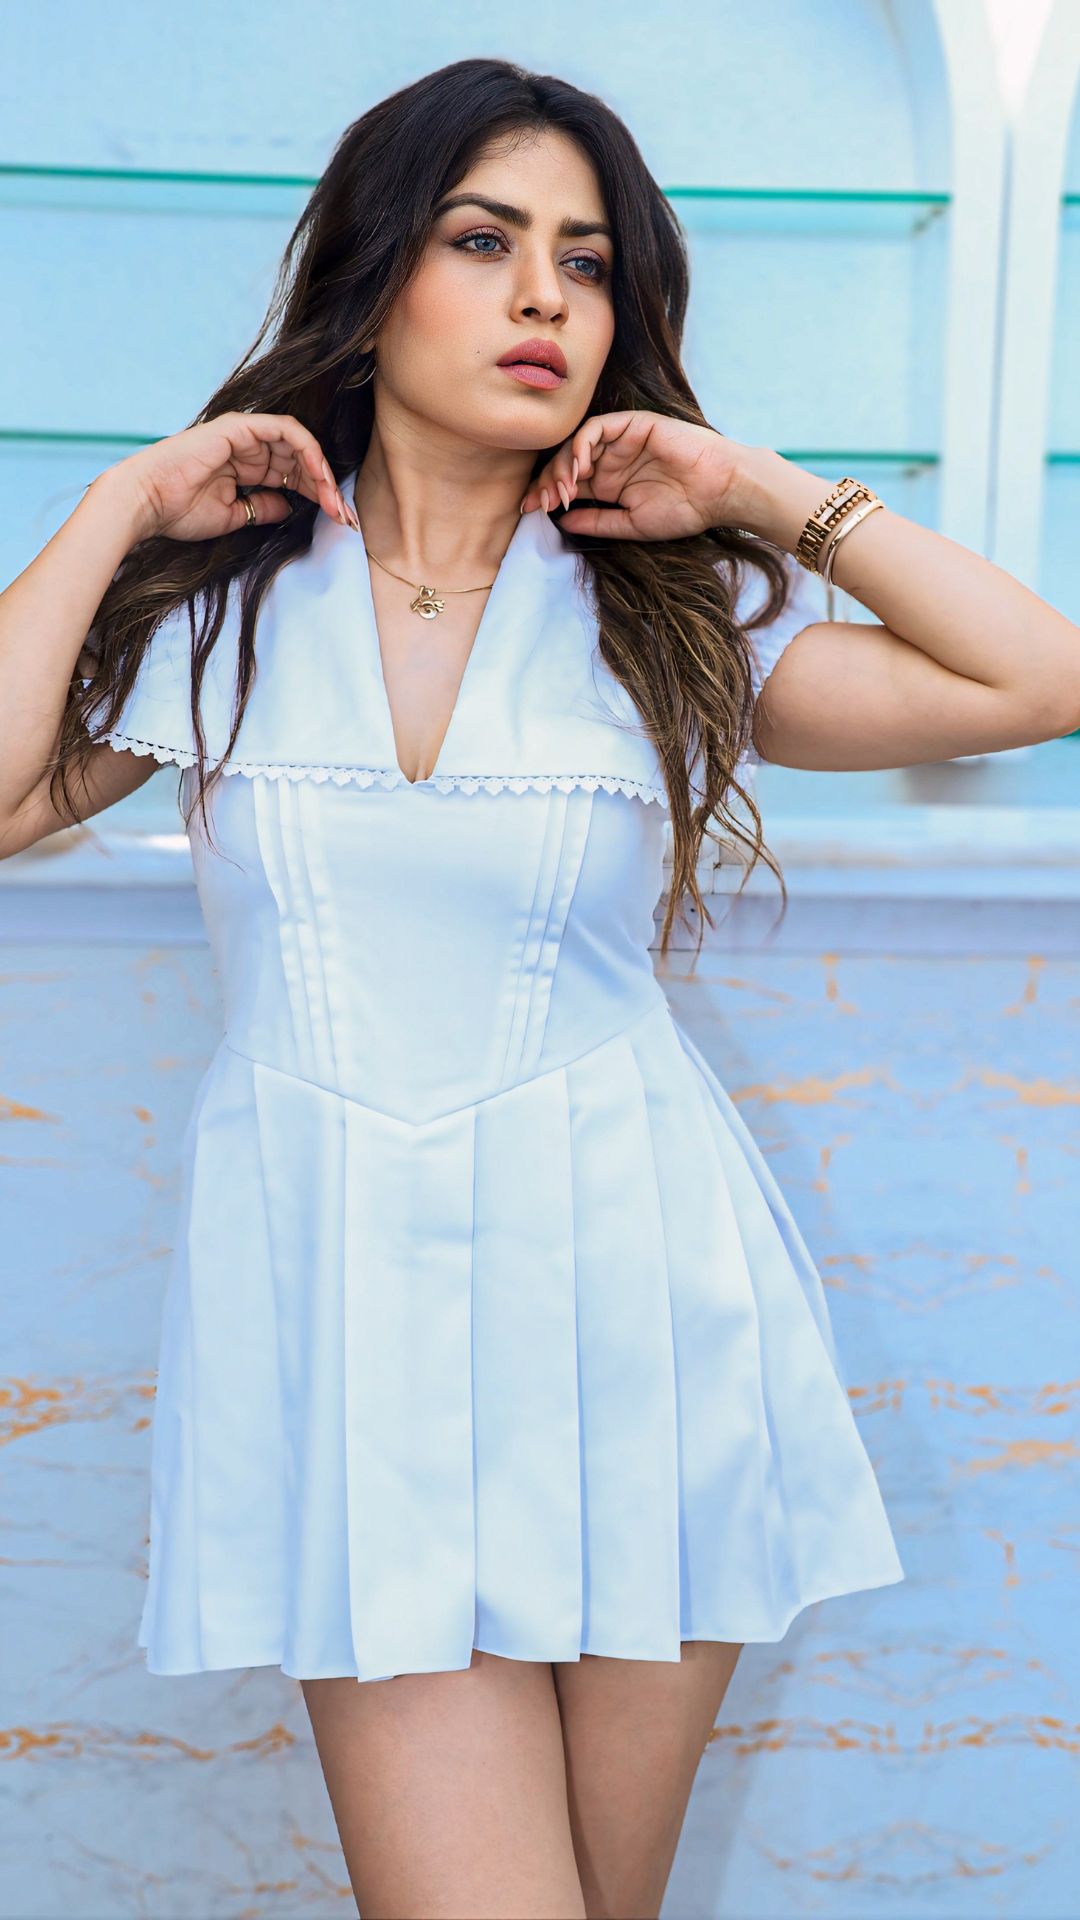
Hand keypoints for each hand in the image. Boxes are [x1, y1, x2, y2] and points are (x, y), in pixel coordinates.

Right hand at [106, 412, 360, 544]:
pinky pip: (287, 432)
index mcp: (244, 466)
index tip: (336, 521)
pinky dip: (308, 452)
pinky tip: (321, 479)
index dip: (316, 496)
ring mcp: (244, 434)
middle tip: (345, 517)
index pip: (291, 476)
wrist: (145, 504)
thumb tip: (290, 507)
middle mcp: (246, 446)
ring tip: (336, 503)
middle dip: (326, 489)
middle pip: (300, 461)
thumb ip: (263, 509)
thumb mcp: (233, 516)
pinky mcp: (240, 427)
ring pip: (299, 446)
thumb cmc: (177, 512)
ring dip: (322, 474)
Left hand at [520, 411, 746, 541]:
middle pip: (565, 463)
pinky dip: (581, 445)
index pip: (568, 484)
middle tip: (537, 501)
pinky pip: (597, 427)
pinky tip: (579, 467)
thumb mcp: (631, 524)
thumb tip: (560, 522)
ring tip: (562, 490)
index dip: (545, 494)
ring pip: (576, 444)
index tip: (528, 510)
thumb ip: (597, 522)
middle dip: (546, 482)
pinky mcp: (633, 424)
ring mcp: (621, 441)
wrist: (720, 491)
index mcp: (610, 483)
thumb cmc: (685, 510)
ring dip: (562, 465)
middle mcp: (611, 460)